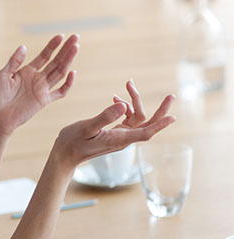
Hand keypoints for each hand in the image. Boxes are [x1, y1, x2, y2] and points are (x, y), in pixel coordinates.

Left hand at [0, 34, 78, 134]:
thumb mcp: (2, 75)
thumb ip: (14, 62)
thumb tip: (23, 46)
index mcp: (27, 71)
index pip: (44, 56)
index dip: (52, 46)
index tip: (61, 36)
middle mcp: (37, 78)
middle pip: (55, 62)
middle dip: (65, 50)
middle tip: (75, 37)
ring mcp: (42, 89)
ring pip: (60, 73)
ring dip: (68, 60)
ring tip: (76, 48)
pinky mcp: (44, 101)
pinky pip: (60, 92)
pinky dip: (68, 83)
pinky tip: (73, 72)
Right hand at [52, 82, 175, 169]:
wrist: (65, 154)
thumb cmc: (73, 142)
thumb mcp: (87, 127)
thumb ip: (105, 116)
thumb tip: (123, 105)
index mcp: (119, 139)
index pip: (145, 132)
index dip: (160, 125)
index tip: (173, 117)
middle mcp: (123, 138)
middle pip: (147, 124)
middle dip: (159, 110)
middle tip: (171, 96)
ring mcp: (120, 136)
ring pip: (137, 118)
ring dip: (135, 102)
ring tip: (127, 85)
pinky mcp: (115, 133)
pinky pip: (128, 119)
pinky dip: (125, 107)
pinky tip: (115, 99)